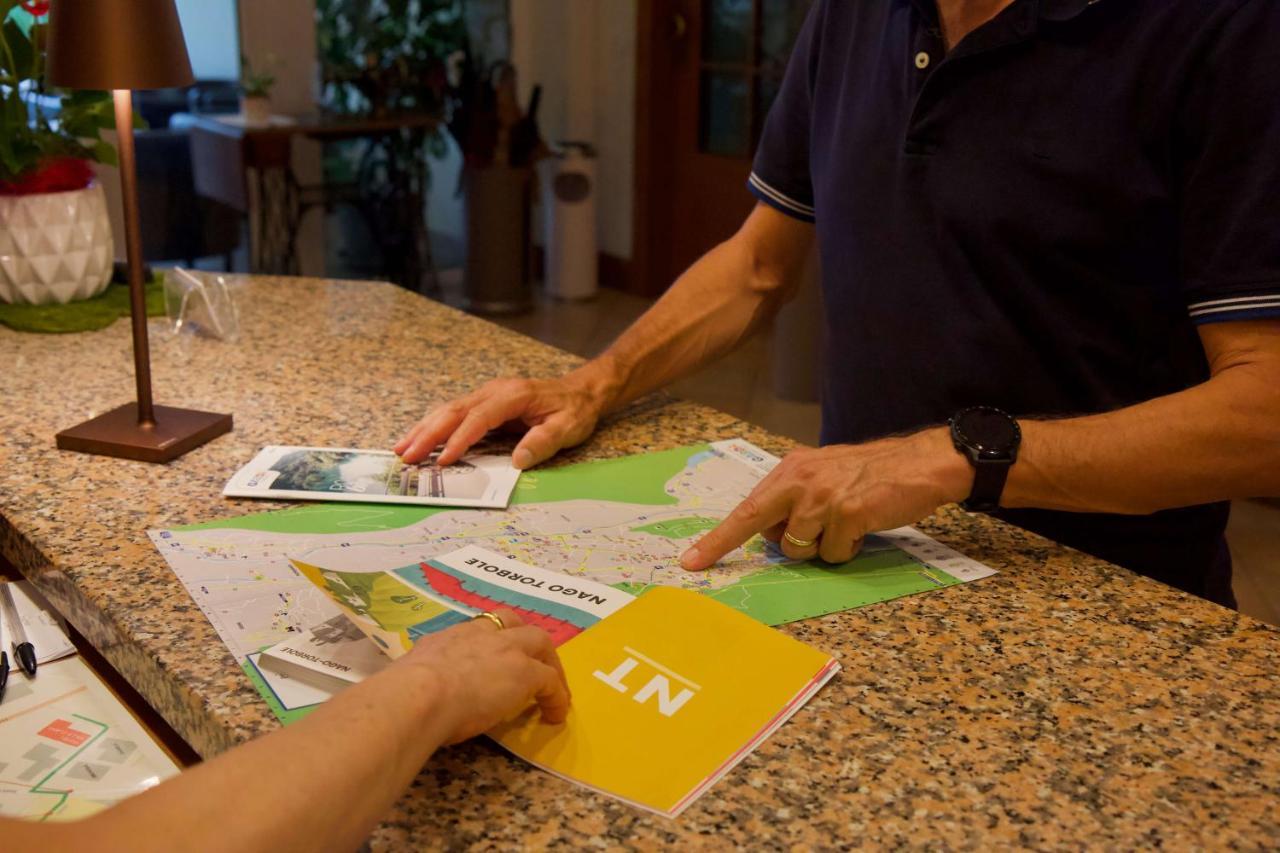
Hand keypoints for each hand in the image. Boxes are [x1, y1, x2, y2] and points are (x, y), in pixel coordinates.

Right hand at [393, 372, 610, 469]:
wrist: (581, 392)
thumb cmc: (574, 410)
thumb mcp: (567, 428)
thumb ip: (542, 442)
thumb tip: (517, 460)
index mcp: (513, 396)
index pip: (479, 418)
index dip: (460, 439)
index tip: (443, 460)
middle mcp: (494, 392)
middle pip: (454, 411)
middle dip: (427, 434)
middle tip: (406, 456)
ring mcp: (487, 395)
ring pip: (448, 410)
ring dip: (423, 429)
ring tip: (401, 449)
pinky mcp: (484, 403)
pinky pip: (454, 414)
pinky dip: (433, 426)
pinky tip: (418, 439)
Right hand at [402, 610, 570, 743]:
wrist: (420, 694)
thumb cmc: (407, 691)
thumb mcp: (413, 672)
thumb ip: (423, 674)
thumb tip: (414, 686)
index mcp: (453, 636)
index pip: (482, 627)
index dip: (496, 638)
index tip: (498, 656)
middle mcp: (483, 635)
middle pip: (517, 625)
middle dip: (530, 643)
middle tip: (536, 665)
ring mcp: (507, 651)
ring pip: (540, 643)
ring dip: (549, 664)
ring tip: (554, 689)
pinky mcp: (526, 673)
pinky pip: (551, 682)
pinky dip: (557, 696)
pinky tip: (555, 715)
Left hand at [680, 429, 972, 569]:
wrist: (922, 463)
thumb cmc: (874, 473)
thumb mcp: (825, 475)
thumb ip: (796, 499)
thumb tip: (774, 533)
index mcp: (793, 470)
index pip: (747, 507)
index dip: (718, 537)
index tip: (691, 560)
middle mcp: (802, 480)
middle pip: (754, 522)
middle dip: (725, 545)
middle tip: (703, 563)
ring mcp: (824, 497)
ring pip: (799, 548)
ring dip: (821, 548)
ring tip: (845, 527)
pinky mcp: (848, 514)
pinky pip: (834, 553)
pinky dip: (848, 550)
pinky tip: (863, 528)